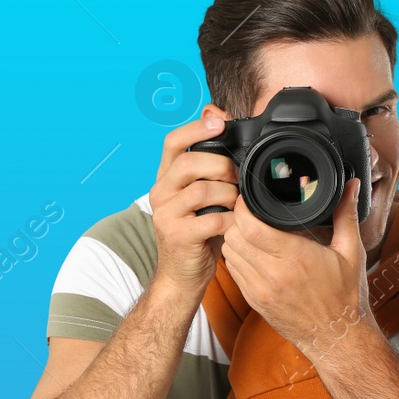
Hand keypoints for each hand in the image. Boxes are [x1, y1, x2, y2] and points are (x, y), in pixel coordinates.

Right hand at [147, 114, 237, 301]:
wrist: (183, 274)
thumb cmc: (199, 231)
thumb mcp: (202, 197)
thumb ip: (210, 171)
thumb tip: (226, 134)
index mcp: (167, 178)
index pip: (172, 141)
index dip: (195, 128)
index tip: (219, 124)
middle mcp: (160, 191)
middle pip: (190, 162)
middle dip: (222, 167)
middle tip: (238, 179)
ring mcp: (165, 214)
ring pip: (203, 190)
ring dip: (229, 195)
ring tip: (236, 205)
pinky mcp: (177, 235)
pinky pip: (211, 219)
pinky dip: (230, 220)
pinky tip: (234, 224)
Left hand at [221, 178, 371, 358]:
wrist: (337, 337)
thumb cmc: (347, 295)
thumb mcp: (351, 252)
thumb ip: (346, 214)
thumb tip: (352, 184)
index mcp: (295, 258)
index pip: (250, 225)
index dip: (243, 206)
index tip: (249, 197)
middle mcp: (272, 274)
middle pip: (234, 235)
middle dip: (237, 218)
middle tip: (249, 210)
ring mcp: (259, 289)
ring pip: (228, 251)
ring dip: (234, 237)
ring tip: (250, 228)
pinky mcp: (253, 300)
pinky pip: (233, 269)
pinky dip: (237, 255)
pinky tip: (252, 250)